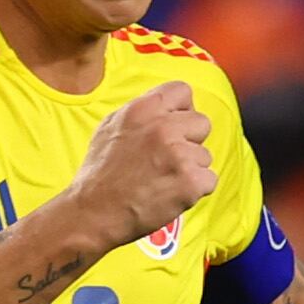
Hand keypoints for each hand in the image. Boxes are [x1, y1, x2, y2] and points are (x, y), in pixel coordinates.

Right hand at [63, 82, 213, 248]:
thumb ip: (143, 112)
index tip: (174, 126)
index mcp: (143, 109)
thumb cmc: (100, 173)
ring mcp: (179, 154)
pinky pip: (209, 180)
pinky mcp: (191, 181)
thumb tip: (168, 106)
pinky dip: (194, 190)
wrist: (93, 212)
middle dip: (190, 140)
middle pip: (202, 122)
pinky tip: (169, 194)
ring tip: (161, 180)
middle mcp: (163, 127)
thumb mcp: (111, 128)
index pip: (182, 91)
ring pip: (205, 155)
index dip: (181, 109)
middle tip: (166, 160)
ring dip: (190, 168)